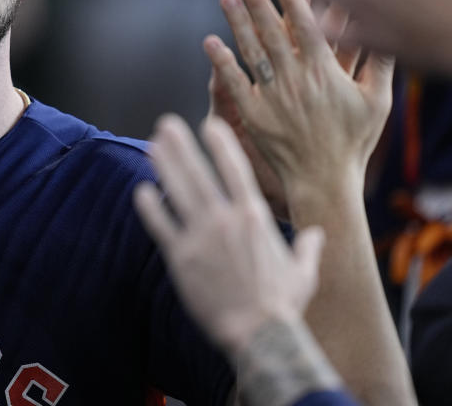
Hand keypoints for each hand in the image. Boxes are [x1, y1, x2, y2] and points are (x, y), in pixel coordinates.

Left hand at [134, 114, 324, 355]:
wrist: (259, 334)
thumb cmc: (284, 305)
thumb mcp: (304, 272)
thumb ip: (308, 248)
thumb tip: (318, 235)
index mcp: (255, 217)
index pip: (236, 170)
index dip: (221, 144)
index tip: (209, 124)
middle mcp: (225, 220)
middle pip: (199, 173)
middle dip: (182, 146)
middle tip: (167, 123)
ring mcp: (201, 237)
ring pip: (178, 192)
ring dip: (164, 166)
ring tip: (152, 146)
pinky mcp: (181, 258)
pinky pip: (161, 226)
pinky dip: (150, 208)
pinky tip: (141, 191)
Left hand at [203, 0, 393, 217]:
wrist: (324, 180)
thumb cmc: (353, 140)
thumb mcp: (377, 101)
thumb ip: (380, 63)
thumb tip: (386, 29)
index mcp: (326, 74)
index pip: (307, 27)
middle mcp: (297, 81)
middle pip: (273, 32)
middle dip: (257, 0)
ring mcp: (273, 97)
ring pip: (251, 51)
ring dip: (237, 22)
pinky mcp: (254, 115)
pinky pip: (234, 83)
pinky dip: (221, 62)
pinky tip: (210, 41)